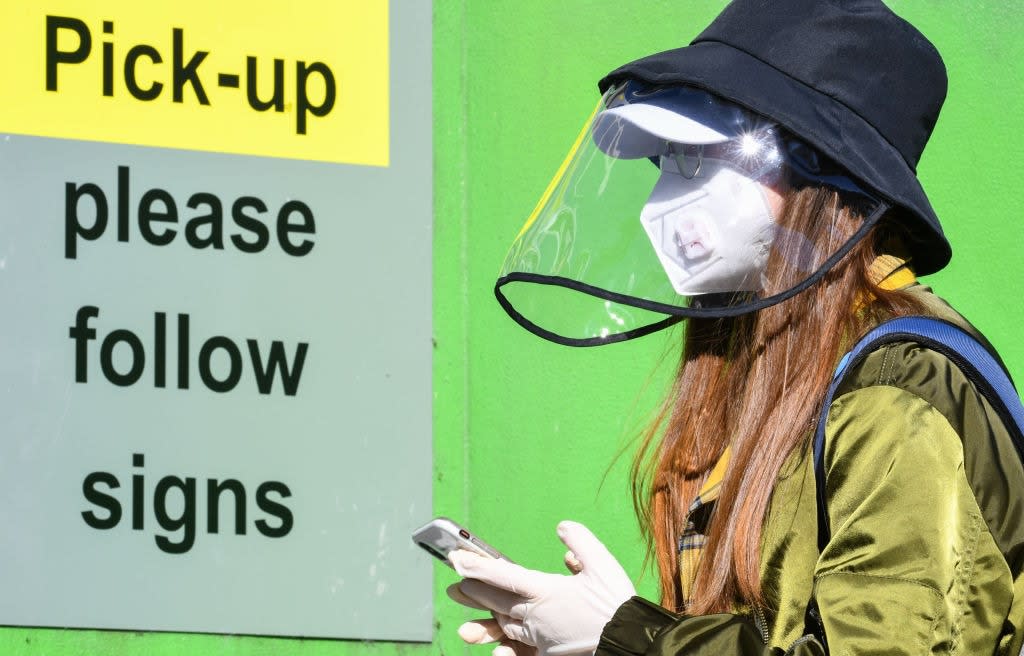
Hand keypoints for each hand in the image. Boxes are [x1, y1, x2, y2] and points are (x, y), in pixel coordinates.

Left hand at [450, 521, 635, 655]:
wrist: (629, 642)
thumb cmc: (616, 604)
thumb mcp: (602, 563)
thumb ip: (579, 541)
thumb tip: (561, 527)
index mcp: (545, 590)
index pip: (503, 575)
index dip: (476, 566)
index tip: (456, 559)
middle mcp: (536, 615)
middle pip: (497, 600)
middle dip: (474, 591)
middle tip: (454, 585)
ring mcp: (540, 637)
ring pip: (505, 625)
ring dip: (486, 620)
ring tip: (467, 624)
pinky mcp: (548, 653)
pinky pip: (521, 648)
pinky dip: (508, 646)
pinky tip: (498, 650)